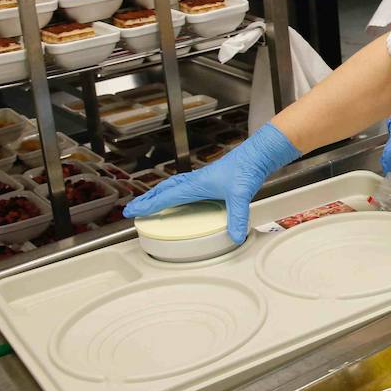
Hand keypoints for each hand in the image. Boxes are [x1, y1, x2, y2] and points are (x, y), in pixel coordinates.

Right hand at [123, 123, 300, 242]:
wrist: (258, 154)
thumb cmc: (247, 168)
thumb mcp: (241, 195)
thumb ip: (237, 217)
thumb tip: (235, 236)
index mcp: (196, 185)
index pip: (166, 197)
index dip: (148, 205)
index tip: (132, 211)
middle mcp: (196, 181)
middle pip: (165, 190)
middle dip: (148, 200)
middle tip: (133, 208)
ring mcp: (204, 179)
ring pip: (174, 186)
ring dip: (160, 194)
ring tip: (151, 202)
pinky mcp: (212, 179)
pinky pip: (186, 186)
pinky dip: (176, 191)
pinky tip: (182, 197)